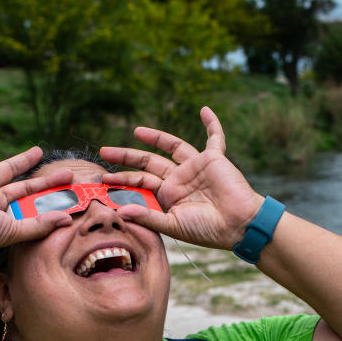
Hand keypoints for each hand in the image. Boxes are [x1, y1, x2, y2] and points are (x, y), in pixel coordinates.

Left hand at [98, 106, 263, 250]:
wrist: (238, 225)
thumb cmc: (208, 230)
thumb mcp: (174, 226)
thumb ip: (149, 217)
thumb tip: (121, 211)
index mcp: (169, 196)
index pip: (141, 183)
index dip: (122, 179)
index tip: (103, 177)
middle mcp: (180, 179)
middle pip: (148, 162)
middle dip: (127, 156)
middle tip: (104, 150)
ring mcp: (196, 167)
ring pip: (172, 146)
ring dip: (155, 137)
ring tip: (136, 131)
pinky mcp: (214, 159)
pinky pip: (215, 137)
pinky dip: (211, 123)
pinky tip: (204, 110)